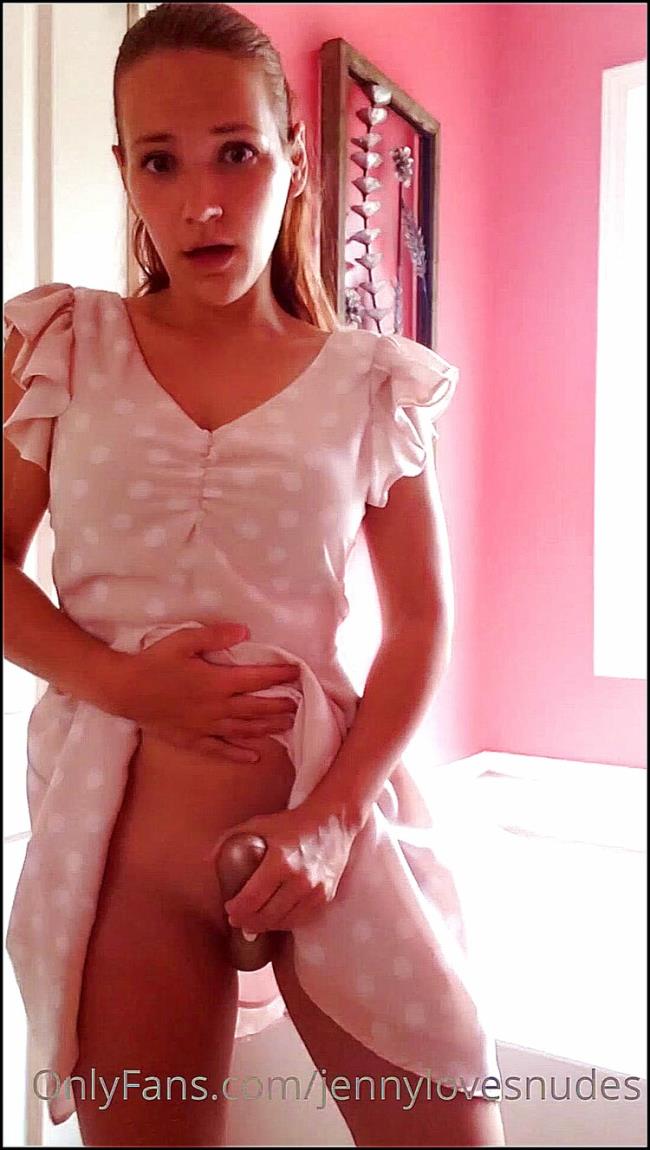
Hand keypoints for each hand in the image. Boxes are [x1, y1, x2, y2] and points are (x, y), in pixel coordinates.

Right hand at [110, 622, 299, 763]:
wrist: (124, 690)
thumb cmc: (154, 661)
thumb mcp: (184, 640)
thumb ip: (215, 636)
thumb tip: (245, 631)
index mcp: (218, 681)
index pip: (258, 678)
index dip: (280, 674)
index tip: (298, 671)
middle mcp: (218, 707)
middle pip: (258, 708)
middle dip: (282, 705)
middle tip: (301, 703)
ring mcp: (206, 726)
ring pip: (245, 730)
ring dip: (268, 728)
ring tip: (288, 726)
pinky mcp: (192, 739)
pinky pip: (220, 750)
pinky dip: (238, 754)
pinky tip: (254, 757)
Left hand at [207, 803, 358, 933]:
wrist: (333, 823)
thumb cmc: (292, 823)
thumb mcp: (259, 824)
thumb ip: (231, 839)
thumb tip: (208, 859)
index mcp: (280, 862)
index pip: (251, 899)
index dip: (236, 910)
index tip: (229, 909)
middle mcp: (299, 880)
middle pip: (265, 915)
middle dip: (246, 922)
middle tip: (237, 920)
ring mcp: (315, 892)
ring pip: (282, 922)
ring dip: (264, 926)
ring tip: (253, 922)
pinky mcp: (325, 897)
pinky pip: (300, 920)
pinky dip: (284, 923)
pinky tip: (274, 918)